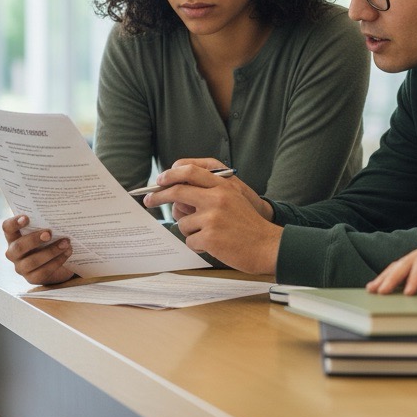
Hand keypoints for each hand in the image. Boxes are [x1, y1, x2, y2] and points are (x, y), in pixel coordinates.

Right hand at [2, 215, 74, 285]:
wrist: (58, 262)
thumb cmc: (49, 240)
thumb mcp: (45, 230)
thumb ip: (45, 222)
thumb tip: (58, 211)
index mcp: (14, 237)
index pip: (7, 228)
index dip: (14, 223)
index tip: (26, 217)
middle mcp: (14, 253)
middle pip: (18, 247)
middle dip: (34, 239)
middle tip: (49, 233)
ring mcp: (21, 267)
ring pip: (32, 261)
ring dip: (51, 251)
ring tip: (66, 243)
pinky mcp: (32, 278)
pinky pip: (44, 271)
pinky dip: (57, 261)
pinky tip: (67, 252)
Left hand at [144, 163, 280, 273]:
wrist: (267, 246)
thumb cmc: (249, 226)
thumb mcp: (234, 199)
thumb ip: (210, 193)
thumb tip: (178, 197)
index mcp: (223, 186)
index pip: (191, 171)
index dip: (171, 174)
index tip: (160, 180)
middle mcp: (217, 198)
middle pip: (177, 192)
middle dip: (158, 197)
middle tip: (148, 201)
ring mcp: (212, 217)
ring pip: (183, 223)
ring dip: (191, 231)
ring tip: (211, 235)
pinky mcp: (210, 237)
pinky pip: (190, 241)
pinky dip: (198, 245)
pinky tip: (215, 245)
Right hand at [366, 238, 416, 295]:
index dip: (414, 277)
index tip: (408, 293)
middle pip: (408, 262)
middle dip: (393, 277)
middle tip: (381, 292)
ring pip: (401, 265)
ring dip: (387, 277)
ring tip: (373, 289)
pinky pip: (403, 271)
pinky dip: (391, 278)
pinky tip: (379, 285)